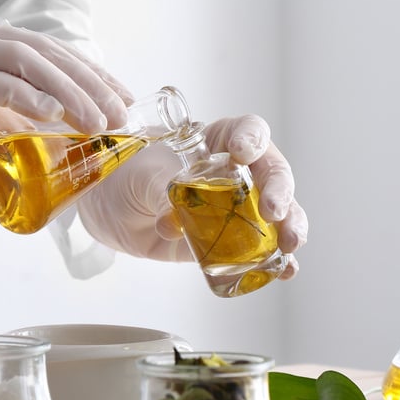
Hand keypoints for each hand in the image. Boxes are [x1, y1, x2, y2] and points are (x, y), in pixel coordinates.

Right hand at [0, 16, 131, 189]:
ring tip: (98, 121)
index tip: (120, 97)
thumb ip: (7, 118)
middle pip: (43, 52)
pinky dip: (30, 99)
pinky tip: (57, 117)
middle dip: (89, 83)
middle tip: (119, 114)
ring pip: (26, 61)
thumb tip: (55, 132)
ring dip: (69, 92)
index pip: (44, 51)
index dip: (87, 72)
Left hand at [76, 114, 306, 278]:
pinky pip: (258, 250)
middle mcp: (237, 171)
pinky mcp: (227, 240)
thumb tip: (174, 220)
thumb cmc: (128, 173)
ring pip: (277, 214)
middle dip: (281, 192)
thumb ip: (163, 189)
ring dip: (290, 228)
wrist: (108, 206)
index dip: (252, 139)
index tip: (242, 152)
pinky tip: (285, 269)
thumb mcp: (142, 173)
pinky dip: (274, 260)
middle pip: (273, 174)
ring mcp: (237, 207)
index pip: (249, 130)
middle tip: (275, 212)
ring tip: (291, 245)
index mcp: (218, 139)